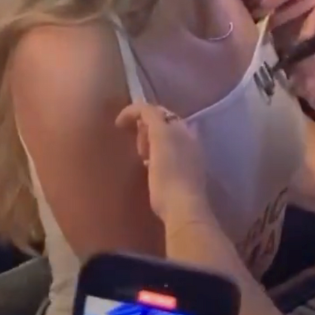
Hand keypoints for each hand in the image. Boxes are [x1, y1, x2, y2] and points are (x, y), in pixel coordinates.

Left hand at [115, 104, 210, 223]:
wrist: (185, 204)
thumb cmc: (179, 202)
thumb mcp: (176, 184)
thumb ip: (170, 170)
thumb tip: (154, 162)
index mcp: (195, 147)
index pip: (178, 131)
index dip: (162, 136)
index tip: (149, 154)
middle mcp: (188, 134)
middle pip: (168, 120)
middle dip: (151, 132)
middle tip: (143, 155)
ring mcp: (176, 131)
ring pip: (157, 116)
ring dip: (143, 130)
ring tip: (140, 153)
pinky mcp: (160, 130)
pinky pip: (145, 110)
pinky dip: (131, 112)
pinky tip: (119, 122)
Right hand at [289, 5, 314, 155]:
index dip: (312, 22)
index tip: (308, 35)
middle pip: (303, 33)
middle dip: (299, 44)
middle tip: (302, 58)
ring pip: (295, 54)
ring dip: (296, 64)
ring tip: (308, 76)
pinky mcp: (308, 83)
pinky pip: (293, 75)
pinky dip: (294, 79)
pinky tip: (305, 87)